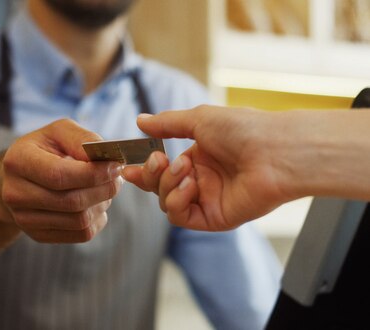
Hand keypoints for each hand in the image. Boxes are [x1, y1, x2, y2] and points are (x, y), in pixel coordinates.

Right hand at [1, 119, 122, 242]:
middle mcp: (15, 193)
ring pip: (79, 220)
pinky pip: (80, 235)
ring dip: (102, 204)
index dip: (93, 174)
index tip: (116, 167)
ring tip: (106, 189)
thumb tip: (106, 158)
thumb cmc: (43, 149)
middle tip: (117, 178)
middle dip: (104, 189)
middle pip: (71, 201)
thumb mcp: (59, 132)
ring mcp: (24, 218)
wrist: (18, 176)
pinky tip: (96, 204)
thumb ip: (82, 139)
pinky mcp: (37, 234)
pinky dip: (97, 220)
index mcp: (17, 161)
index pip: (59, 175)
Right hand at [122, 106, 291, 230]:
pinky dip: (178, 201)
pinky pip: (181, 217)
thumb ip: (167, 123)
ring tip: (186, 169)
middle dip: (152, 174)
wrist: (274, 151)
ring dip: (168, 184)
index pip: (162, 170)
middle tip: (160, 159)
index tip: (127, 166)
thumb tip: (140, 120)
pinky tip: (191, 185)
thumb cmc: (243, 129)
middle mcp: (201, 181)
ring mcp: (207, 200)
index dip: (143, 170)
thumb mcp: (199, 119)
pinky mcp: (214, 218)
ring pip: (166, 202)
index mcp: (198, 159)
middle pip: (159, 187)